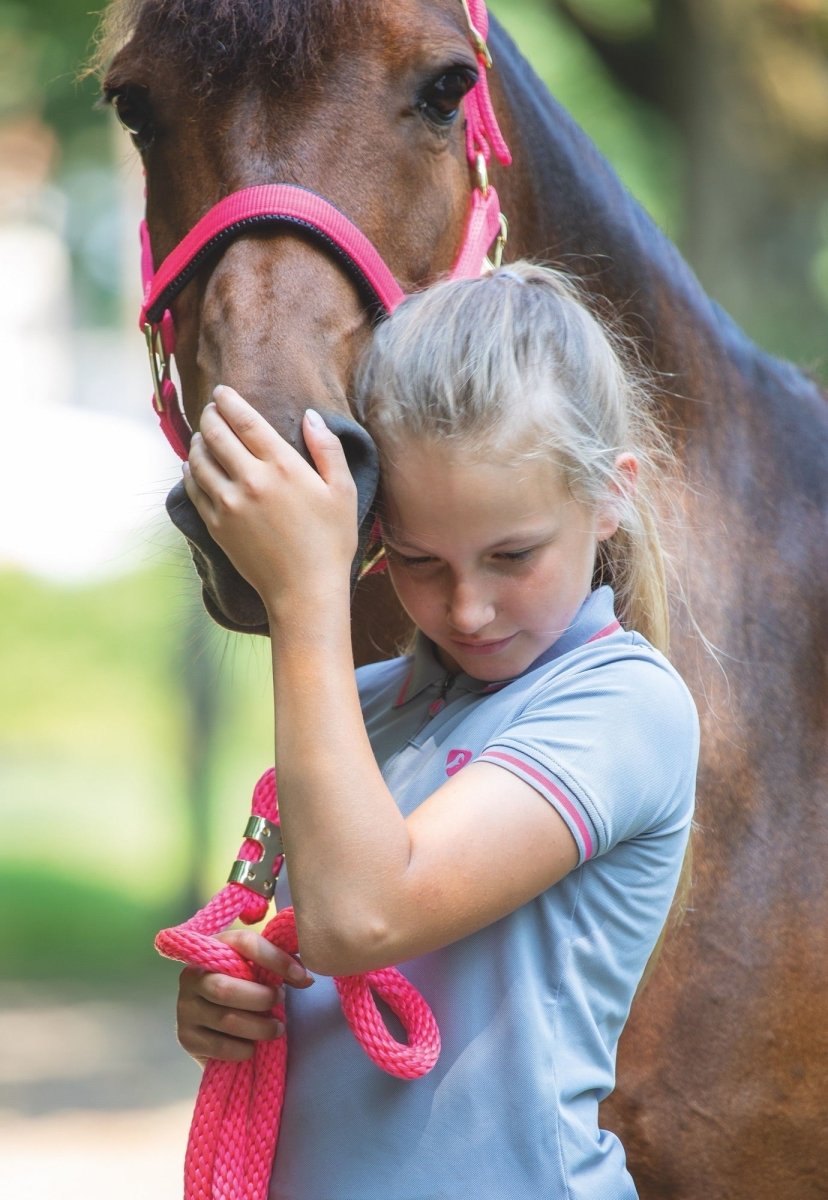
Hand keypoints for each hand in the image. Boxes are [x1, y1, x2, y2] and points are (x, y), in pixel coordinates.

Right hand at [176, 928, 314, 1067]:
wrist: (219, 1020)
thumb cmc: (247, 986)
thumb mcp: (260, 969)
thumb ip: (281, 965)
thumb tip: (305, 978)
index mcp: (214, 947)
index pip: (245, 944)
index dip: (276, 959)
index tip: (302, 977)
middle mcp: (192, 975)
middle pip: (226, 989)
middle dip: (261, 999)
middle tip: (280, 1003)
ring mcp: (185, 1007)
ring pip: (226, 1019)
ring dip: (259, 1027)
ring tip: (276, 1028)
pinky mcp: (186, 1037)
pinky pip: (219, 1046)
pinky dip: (243, 1048)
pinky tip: (254, 1045)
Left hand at [183, 387, 357, 616]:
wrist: (305, 591)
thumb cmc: (331, 541)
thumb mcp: (343, 491)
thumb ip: (328, 449)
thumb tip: (311, 416)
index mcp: (282, 467)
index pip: (245, 421)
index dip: (230, 401)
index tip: (223, 392)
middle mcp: (250, 480)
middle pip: (215, 434)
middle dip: (210, 415)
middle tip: (211, 409)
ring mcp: (228, 504)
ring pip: (199, 459)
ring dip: (198, 441)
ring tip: (203, 435)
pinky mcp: (216, 525)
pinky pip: (194, 487)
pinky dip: (191, 470)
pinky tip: (195, 466)